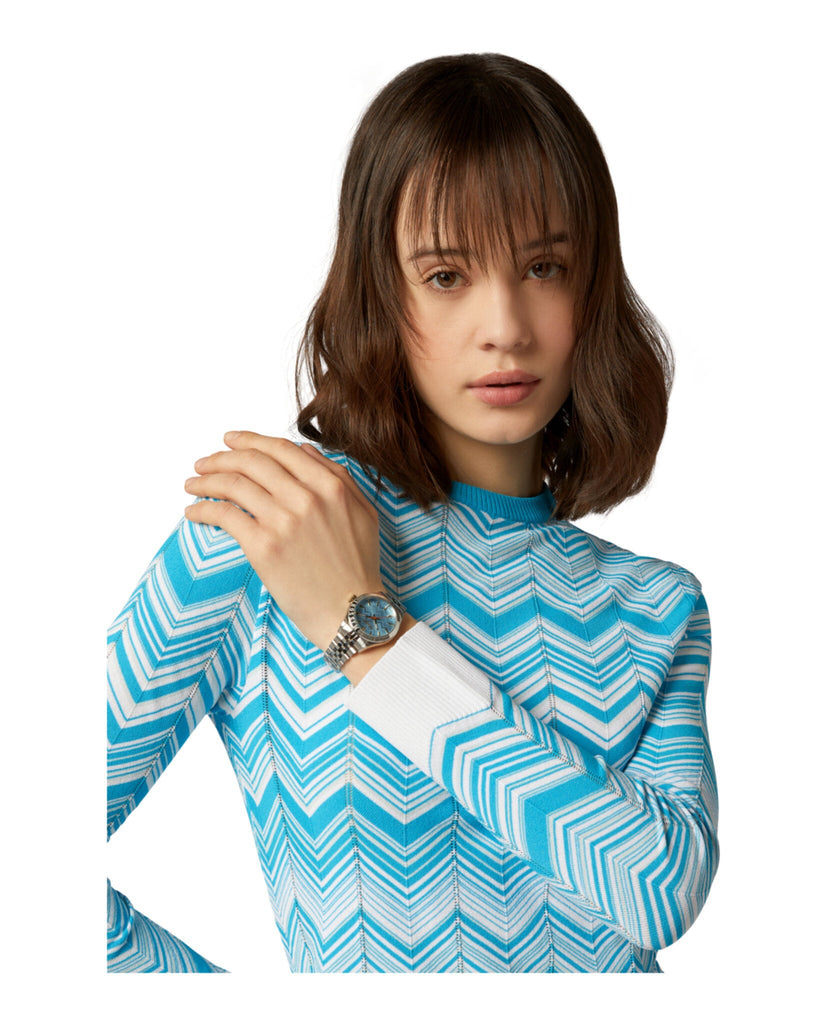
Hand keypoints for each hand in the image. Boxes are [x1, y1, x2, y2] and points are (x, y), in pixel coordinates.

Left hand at [183, 432, 382, 653]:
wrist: (352, 611)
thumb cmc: (357, 566)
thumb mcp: (363, 512)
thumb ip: (338, 476)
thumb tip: (305, 451)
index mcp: (331, 485)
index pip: (281, 449)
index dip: (250, 440)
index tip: (230, 441)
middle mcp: (307, 497)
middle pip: (252, 462)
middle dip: (221, 457)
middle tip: (204, 462)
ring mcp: (284, 520)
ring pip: (233, 485)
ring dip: (205, 481)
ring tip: (192, 484)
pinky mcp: (264, 546)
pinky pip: (224, 515)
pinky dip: (203, 509)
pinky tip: (193, 511)